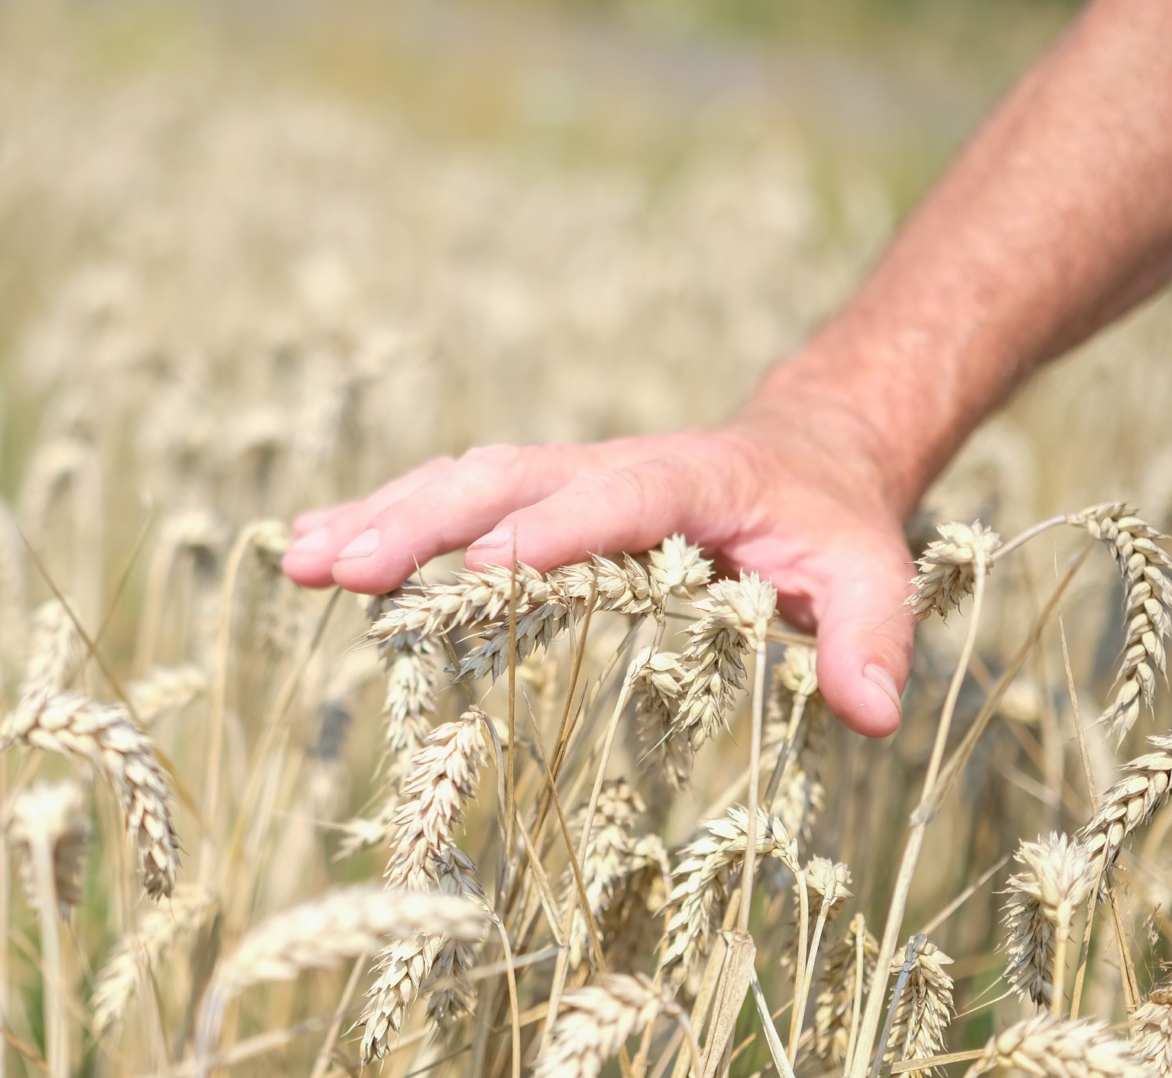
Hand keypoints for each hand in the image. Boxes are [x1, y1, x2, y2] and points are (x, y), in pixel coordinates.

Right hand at [282, 409, 914, 736]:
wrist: (803, 456)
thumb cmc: (832, 527)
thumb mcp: (872, 575)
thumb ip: (870, 638)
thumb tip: (872, 713)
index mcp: (693, 478)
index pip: (619, 495)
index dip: (557, 528)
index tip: (488, 569)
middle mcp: (610, 464)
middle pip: (505, 478)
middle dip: (422, 523)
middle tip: (340, 568)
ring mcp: (564, 475)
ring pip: (459, 481)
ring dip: (381, 517)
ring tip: (299, 560)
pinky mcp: (536, 496)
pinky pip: (452, 499)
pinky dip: (384, 518)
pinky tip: (316, 549)